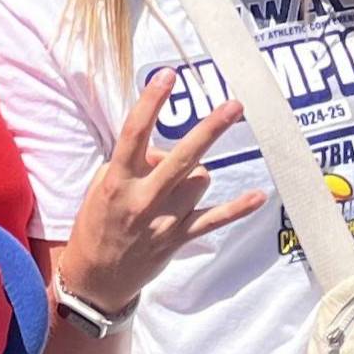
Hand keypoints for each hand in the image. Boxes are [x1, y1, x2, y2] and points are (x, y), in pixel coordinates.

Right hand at [54, 70, 264, 313]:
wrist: (95, 279)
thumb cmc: (96, 224)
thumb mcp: (99, 187)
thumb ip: (130, 164)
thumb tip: (163, 150)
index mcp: (117, 180)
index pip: (134, 134)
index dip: (151, 102)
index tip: (167, 75)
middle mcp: (142, 197)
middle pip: (182, 156)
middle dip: (210, 129)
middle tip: (234, 105)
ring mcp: (163, 219)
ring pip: (200, 179)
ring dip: (193, 174)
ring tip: (172, 189)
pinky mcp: (178, 237)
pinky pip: (214, 218)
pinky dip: (237, 208)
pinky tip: (259, 196)